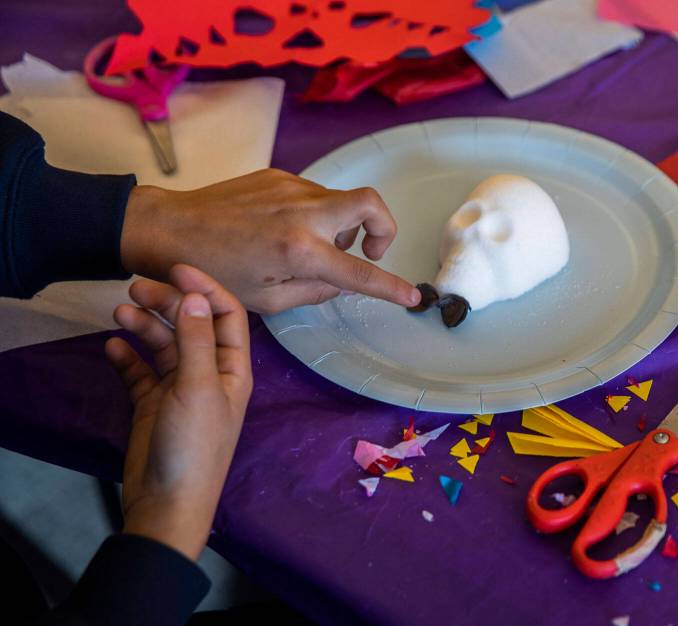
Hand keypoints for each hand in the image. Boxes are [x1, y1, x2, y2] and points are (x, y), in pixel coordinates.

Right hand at [105, 264, 252, 560]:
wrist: (167, 503)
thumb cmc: (193, 446)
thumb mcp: (197, 388)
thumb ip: (195, 341)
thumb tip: (195, 297)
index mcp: (234, 369)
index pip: (226, 316)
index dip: (205, 289)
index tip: (175, 268)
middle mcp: (210, 374)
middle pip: (191, 325)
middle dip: (167, 303)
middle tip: (133, 287)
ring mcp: (180, 389)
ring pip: (163, 344)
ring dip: (143, 326)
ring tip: (117, 312)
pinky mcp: (153, 405)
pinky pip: (140, 371)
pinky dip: (128, 356)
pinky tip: (112, 346)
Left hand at [120, 169, 421, 313]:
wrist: (167, 229)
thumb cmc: (212, 273)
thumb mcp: (266, 300)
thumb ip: (314, 292)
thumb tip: (342, 283)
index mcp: (299, 250)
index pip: (360, 272)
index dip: (392, 287)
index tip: (412, 297)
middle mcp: (302, 212)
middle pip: (371, 203)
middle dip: (384, 229)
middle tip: (367, 252)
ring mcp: (291, 187)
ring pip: (342, 200)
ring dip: (342, 225)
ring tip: (311, 249)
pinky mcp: (278, 176)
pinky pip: (314, 194)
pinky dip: (315, 215)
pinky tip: (285, 232)